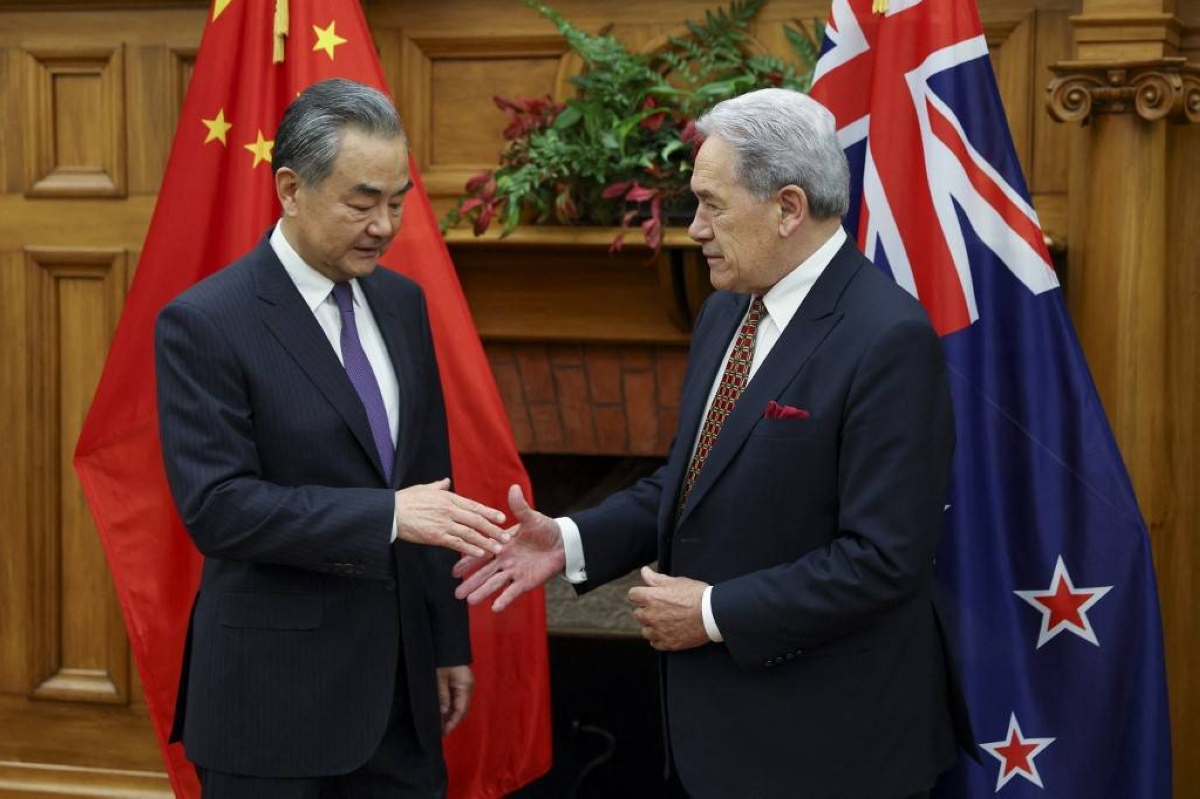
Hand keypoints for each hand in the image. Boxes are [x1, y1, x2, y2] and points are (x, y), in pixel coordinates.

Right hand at [395, 478, 507, 557]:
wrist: (390, 512)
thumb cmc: (405, 500)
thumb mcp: (424, 489)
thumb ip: (438, 487)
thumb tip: (446, 481)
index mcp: (448, 498)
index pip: (474, 506)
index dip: (489, 512)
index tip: (502, 518)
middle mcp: (449, 510)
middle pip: (477, 520)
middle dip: (493, 529)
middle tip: (506, 537)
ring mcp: (443, 523)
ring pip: (470, 533)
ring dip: (486, 541)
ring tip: (498, 548)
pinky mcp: (436, 536)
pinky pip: (457, 543)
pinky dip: (470, 548)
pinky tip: (480, 553)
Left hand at [436, 665, 473, 733]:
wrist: (447, 643)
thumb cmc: (444, 659)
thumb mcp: (439, 677)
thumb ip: (442, 695)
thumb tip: (443, 712)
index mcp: (465, 686)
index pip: (460, 710)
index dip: (452, 722)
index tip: (443, 732)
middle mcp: (468, 687)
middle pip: (462, 709)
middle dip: (452, 721)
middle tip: (440, 731)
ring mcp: (465, 684)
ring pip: (459, 704)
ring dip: (451, 714)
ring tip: (439, 724)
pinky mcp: (460, 682)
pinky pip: (457, 698)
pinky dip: (450, 706)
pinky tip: (442, 711)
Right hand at [453, 484, 564, 611]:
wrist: (564, 543)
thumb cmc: (546, 529)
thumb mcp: (531, 518)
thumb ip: (520, 507)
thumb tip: (514, 487)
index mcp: (503, 546)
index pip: (482, 554)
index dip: (468, 562)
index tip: (454, 571)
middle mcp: (506, 561)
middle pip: (485, 574)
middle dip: (471, 582)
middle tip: (456, 593)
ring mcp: (515, 572)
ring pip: (495, 584)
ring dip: (483, 592)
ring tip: (468, 601)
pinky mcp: (526, 582)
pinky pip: (513, 592)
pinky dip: (504, 599)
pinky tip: (494, 608)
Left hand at [628, 566, 709, 650]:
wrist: (713, 615)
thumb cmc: (696, 595)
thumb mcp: (676, 581)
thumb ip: (656, 578)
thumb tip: (644, 571)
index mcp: (652, 598)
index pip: (633, 595)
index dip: (640, 593)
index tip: (647, 594)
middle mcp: (651, 615)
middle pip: (637, 613)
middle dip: (646, 610)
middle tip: (660, 608)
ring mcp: (659, 631)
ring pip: (645, 630)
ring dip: (651, 626)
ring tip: (664, 621)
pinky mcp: (668, 643)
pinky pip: (655, 643)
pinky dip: (659, 638)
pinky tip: (668, 632)